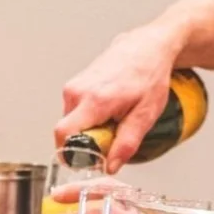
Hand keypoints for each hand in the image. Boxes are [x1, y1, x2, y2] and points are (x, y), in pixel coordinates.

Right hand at [54, 21, 183, 171]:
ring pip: (72, 123)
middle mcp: (77, 92)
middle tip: (113, 135)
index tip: (91, 160)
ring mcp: (73, 86)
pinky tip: (109, 109)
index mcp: (94, 100)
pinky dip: (89, 118)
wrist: (148, 47)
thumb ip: (126, 143)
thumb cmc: (149, 75)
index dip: (72, 154)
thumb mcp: (146, 115)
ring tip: (114, 118)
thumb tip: (111, 166)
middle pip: (68, 133)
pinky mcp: (74, 85)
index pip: (64, 136)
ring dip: (90, 129)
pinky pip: (75, 112)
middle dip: (87, 143)